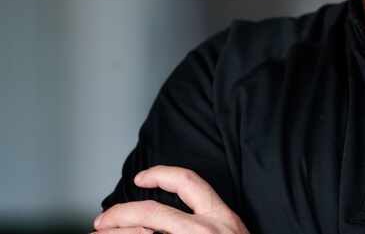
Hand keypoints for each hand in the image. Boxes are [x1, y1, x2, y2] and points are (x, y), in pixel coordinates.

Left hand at [92, 166, 248, 233]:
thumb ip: (207, 224)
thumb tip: (160, 224)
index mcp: (222, 218)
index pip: (188, 182)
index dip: (160, 174)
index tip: (141, 178)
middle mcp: (206, 230)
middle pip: (151, 211)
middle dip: (120, 213)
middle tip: (103, 220)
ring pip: (142, 232)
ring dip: (114, 233)